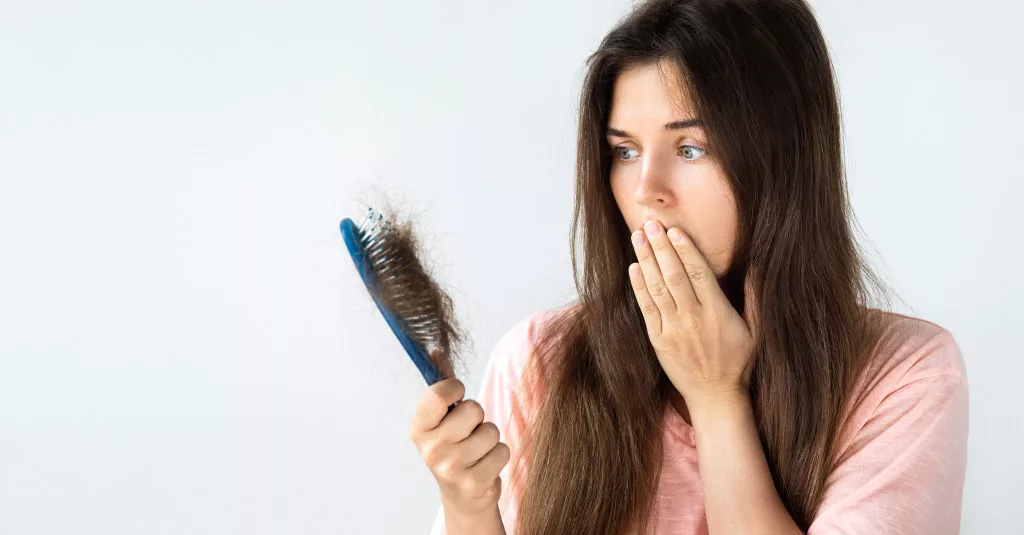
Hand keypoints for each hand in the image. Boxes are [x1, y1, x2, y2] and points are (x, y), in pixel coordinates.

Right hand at [409, 377, 510, 520]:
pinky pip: (502, 451)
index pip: (437, 394)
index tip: (457, 394)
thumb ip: (441, 385)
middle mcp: (430, 449)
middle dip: (478, 417)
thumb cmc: (453, 447)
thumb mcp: (441, 419)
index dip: (455, 388)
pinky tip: (485, 464)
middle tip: (469, 431)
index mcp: (419, 428)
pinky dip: (499, 456)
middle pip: (473, 410)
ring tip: (478, 449)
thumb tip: (436, 351)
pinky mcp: (473, 483)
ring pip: (491, 431)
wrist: (462, 495)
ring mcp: (450, 468)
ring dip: (490, 438)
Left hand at [627, 219, 759, 412]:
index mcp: (717, 313)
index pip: (699, 273)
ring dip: (646, 260)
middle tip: (650, 224)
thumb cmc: (738, 362)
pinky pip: (647, 309)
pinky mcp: (658, 341)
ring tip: (638, 236)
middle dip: (660, 247)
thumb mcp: (756, 332)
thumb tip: (759, 268)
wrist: (715, 397)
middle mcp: (693, 318)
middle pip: (674, 275)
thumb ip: (755, 299)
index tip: (675, 230)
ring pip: (657, 288)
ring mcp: (673, 330)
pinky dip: (639, 287)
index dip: (685, 249)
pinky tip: (634, 268)